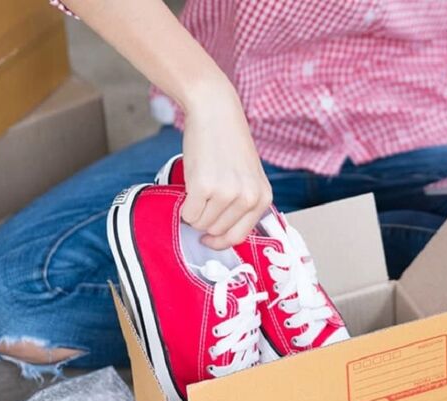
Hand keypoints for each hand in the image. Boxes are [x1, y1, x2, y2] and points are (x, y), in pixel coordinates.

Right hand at [181, 82, 272, 248]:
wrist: (215, 112)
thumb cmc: (228, 144)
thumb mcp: (248, 176)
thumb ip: (243, 203)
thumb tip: (220, 236)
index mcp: (263, 198)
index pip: (239, 236)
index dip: (220, 241)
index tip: (209, 239)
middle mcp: (248, 198)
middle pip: (217, 232)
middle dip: (205, 221)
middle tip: (202, 200)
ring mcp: (227, 193)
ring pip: (201, 225)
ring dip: (194, 213)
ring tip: (198, 189)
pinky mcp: (204, 187)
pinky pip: (188, 214)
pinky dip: (183, 206)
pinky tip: (190, 188)